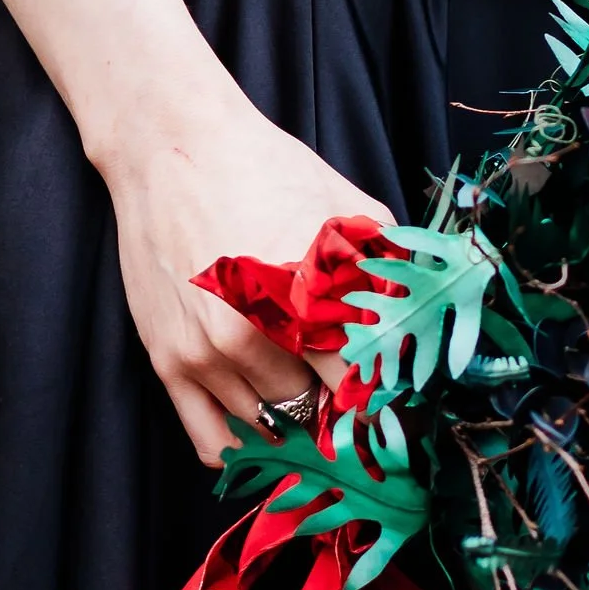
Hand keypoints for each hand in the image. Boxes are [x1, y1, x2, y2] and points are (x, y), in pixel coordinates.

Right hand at [102, 90, 383, 465]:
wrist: (170, 143)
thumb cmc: (264, 169)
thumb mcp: (345, 208)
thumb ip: (390, 271)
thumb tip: (420, 334)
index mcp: (309, 298)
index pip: (365, 387)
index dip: (382, 396)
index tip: (390, 399)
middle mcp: (258, 336)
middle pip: (320, 414)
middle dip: (341, 408)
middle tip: (350, 398)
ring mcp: (209, 354)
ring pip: (271, 429)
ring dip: (294, 422)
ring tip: (306, 396)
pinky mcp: (168, 362)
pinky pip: (213, 444)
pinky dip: (245, 447)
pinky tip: (263, 420)